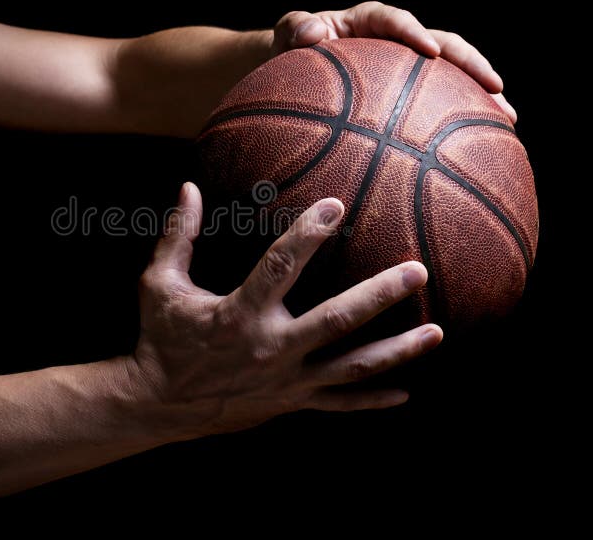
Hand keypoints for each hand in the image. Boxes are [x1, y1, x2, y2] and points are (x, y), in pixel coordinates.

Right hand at [130, 182, 442, 437]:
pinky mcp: (288, 403)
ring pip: (350, 367)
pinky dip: (371, 400)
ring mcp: (284, 381)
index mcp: (237, 315)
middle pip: (336, 320)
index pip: (279, 266)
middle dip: (379, 294)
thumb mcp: (159, 283)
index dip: (308, 233)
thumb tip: (188, 187)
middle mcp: (269, 349)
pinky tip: (404, 392)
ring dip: (395, 350)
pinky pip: (337, 403)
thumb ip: (177, 235)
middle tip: (418, 270)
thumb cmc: (159, 337)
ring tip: (436, 332)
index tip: (335, 206)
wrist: (156, 405)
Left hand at [272, 2, 514, 122]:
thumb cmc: (291, 50)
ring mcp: (407, 67)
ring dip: (480, 97)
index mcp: (369, 21)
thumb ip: (295, 29)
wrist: (296, 67)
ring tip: (507, 122)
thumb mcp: (288, 33)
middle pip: (444, 46)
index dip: (413, 32)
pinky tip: (475, 151)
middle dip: (473, 66)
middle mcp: (396, 41)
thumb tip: (312, 33)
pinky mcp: (409, 94)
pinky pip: (437, 105)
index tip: (429, 52)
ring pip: (451, 78)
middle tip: (499, 90)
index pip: (395, 20)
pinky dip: (456, 122)